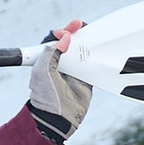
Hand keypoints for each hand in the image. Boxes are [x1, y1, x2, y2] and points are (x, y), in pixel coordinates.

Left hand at [26, 21, 90, 144]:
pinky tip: (100, 48)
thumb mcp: (42, 71)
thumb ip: (51, 52)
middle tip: (80, 25)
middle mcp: (60, 64)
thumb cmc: (45, 97)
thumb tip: (64, 38)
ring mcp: (73, 71)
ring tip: (92, 34)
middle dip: (74, 33)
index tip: (67, 30)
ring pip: (81, 52)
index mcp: (46, 61)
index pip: (53, 41)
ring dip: (86, 42)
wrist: (58, 119)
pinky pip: (92, 64)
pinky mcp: (85, 79)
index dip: (60, 33)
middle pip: (68, 44)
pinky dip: (96, 56)